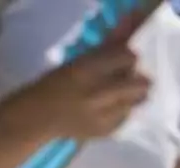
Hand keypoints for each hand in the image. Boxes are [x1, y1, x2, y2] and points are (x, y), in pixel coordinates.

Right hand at [30, 15, 150, 139]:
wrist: (38, 117)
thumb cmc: (56, 83)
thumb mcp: (78, 62)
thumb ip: (107, 48)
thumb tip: (132, 23)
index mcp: (86, 69)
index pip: (128, 57)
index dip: (128, 58)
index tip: (123, 60)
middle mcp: (98, 92)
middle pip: (141, 83)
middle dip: (137, 79)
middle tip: (126, 79)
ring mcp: (104, 115)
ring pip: (137, 101)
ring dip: (130, 95)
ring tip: (115, 95)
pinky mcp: (108, 131)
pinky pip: (127, 117)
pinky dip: (121, 111)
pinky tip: (106, 109)